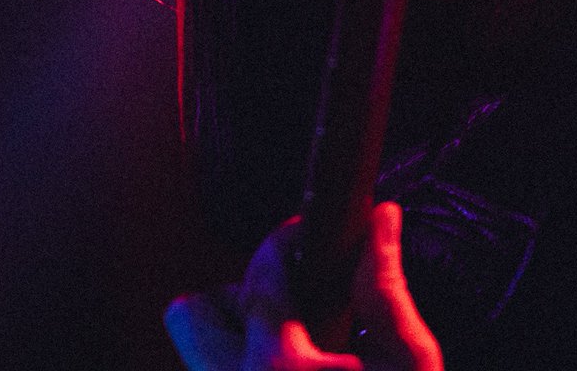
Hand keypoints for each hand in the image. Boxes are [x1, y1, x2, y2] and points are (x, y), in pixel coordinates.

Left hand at [164, 202, 443, 369]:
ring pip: (199, 359)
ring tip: (301, 361)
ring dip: (240, 345)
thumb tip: (382, 220)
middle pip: (191, 314)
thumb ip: (386, 292)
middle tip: (295, 310)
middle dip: (239, 297)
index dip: (289, 239)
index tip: (311, 236)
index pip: (263, 271)